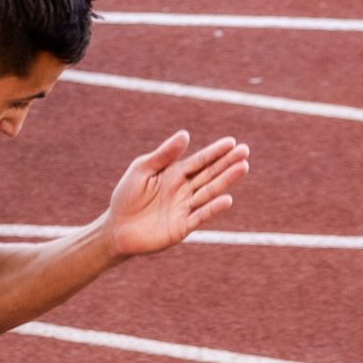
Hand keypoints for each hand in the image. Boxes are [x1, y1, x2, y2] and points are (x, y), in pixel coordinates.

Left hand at [104, 130, 247, 257]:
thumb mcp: (142, 170)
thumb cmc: (127, 196)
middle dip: (227, 162)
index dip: (215, 151)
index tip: (232, 142)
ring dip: (226, 180)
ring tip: (243, 167)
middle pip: (209, 174)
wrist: (116, 229)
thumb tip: (185, 134)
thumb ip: (163, 154)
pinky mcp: (182, 227)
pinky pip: (200, 216)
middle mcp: (183, 190)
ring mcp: (185, 208)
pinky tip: (227, 199)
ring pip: (209, 192)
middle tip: (245, 151)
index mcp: (174, 174)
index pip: (199, 160)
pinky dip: (213, 208)